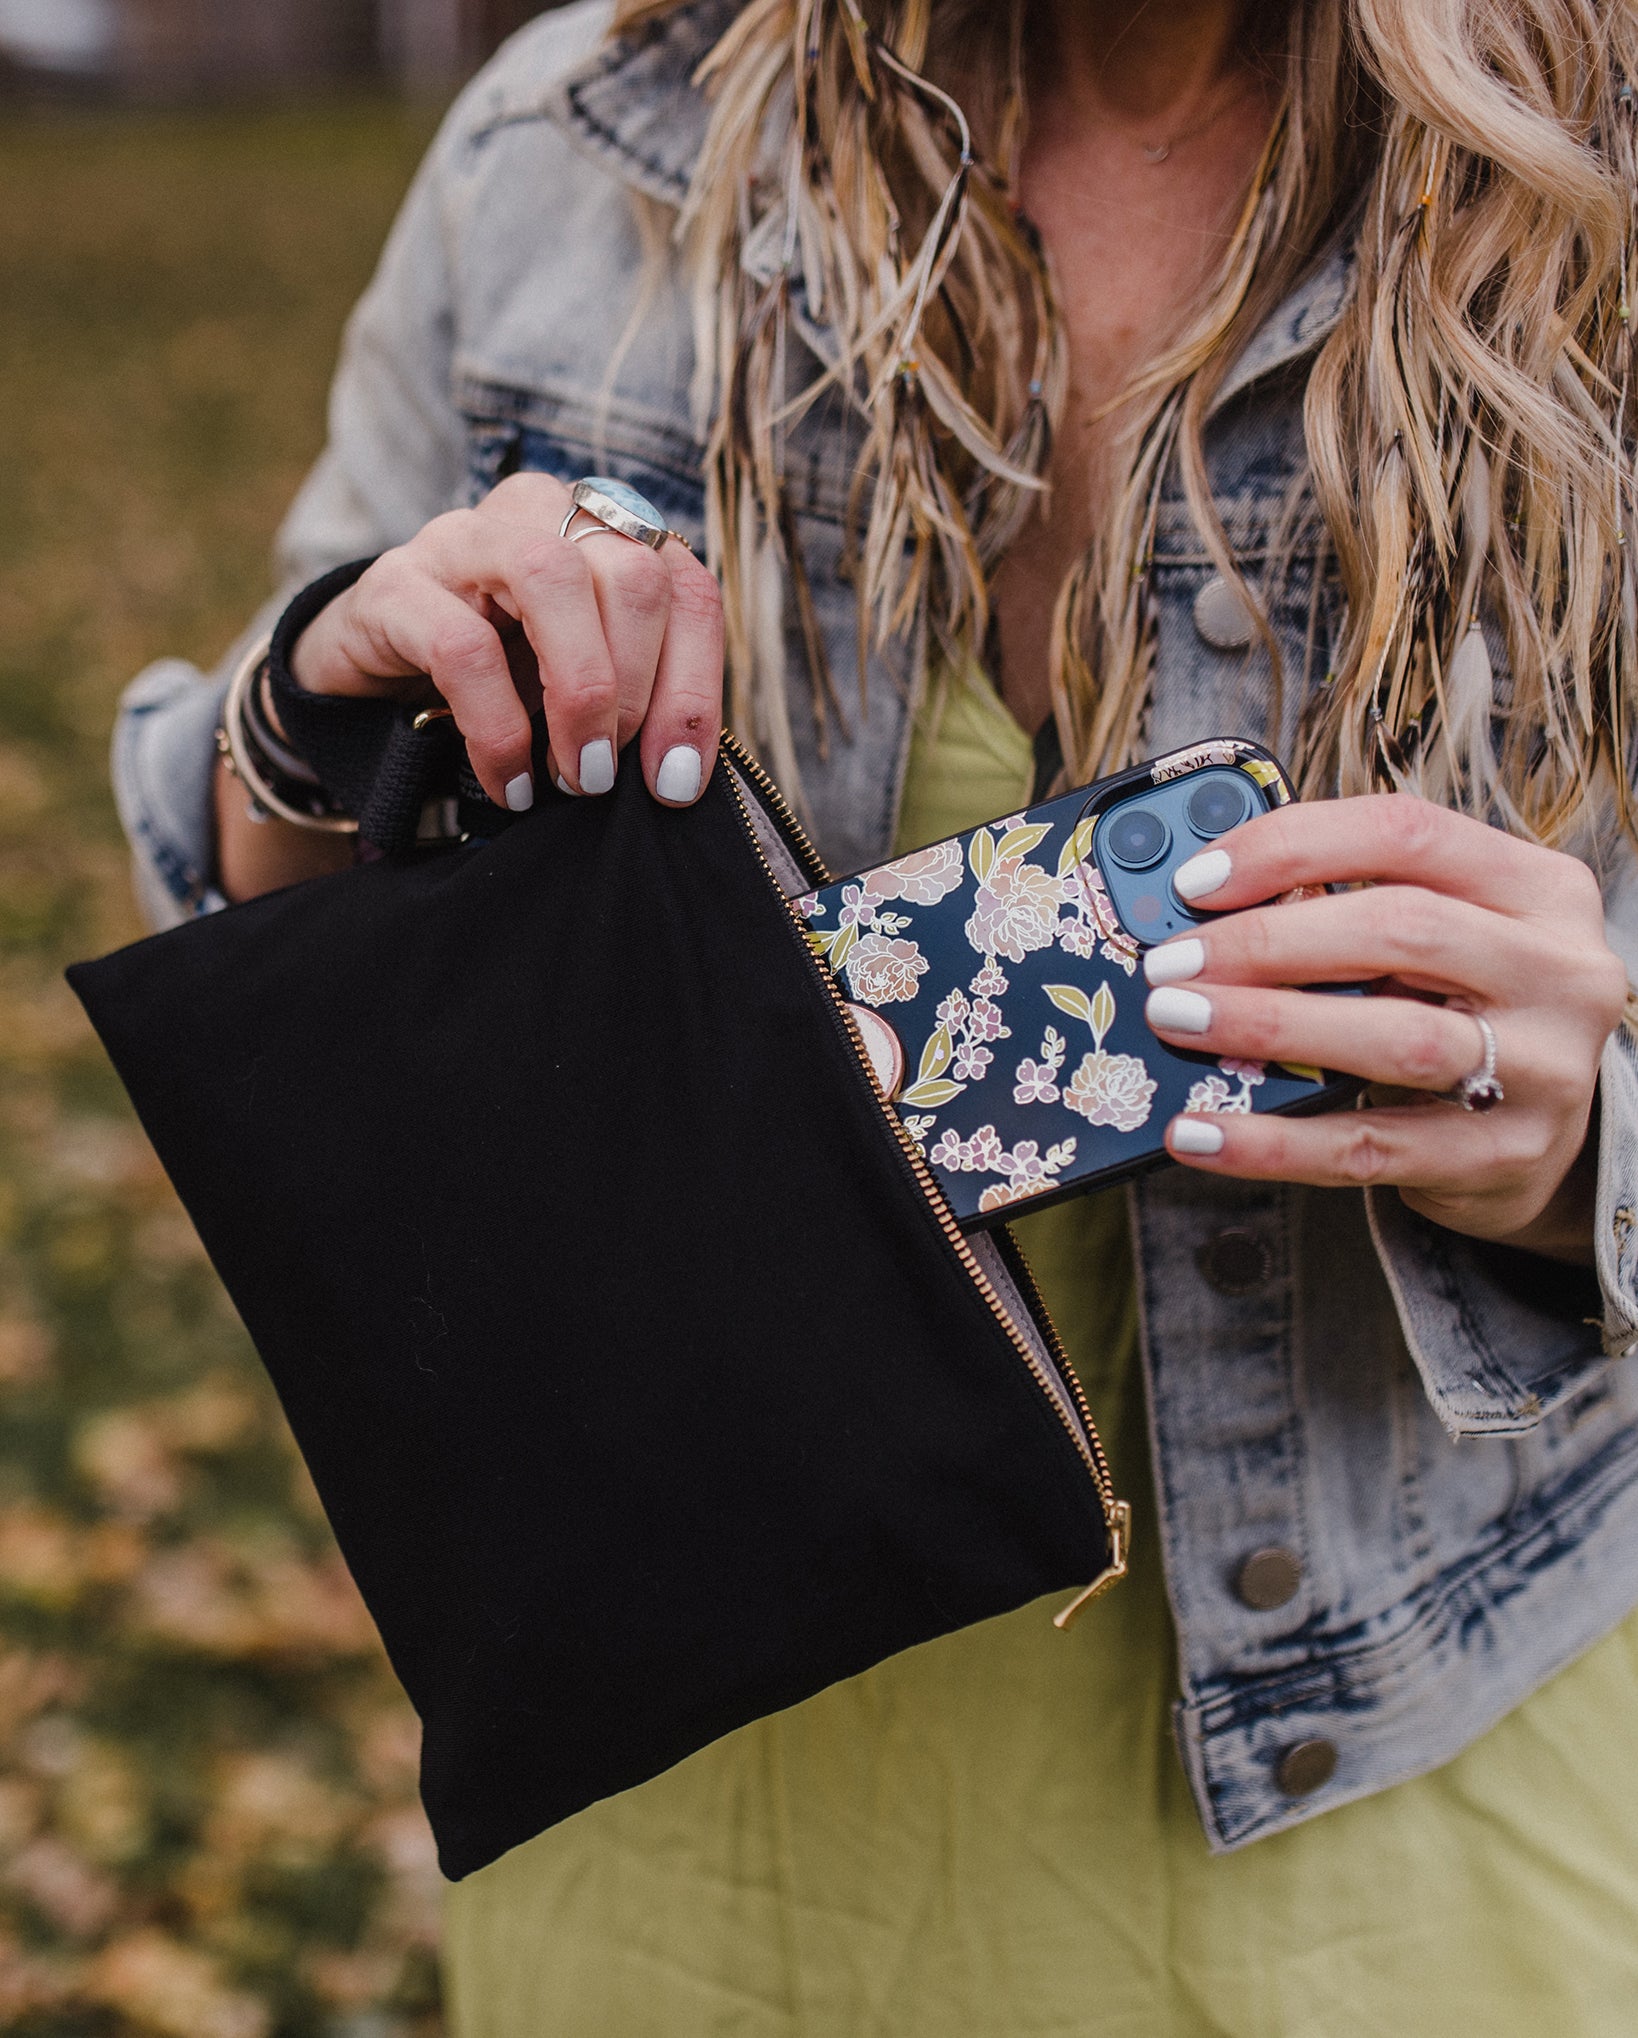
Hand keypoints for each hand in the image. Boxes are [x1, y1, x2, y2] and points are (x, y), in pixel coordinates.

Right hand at [288, 473, 723, 809]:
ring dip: (580, 693)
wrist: (365, 685)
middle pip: (633, 574)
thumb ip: (636, 704)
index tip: (678, 779)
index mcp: (601, 534)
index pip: (686, 587)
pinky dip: (499, 729)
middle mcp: (540, 516)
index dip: (695, 687)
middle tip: (608, 776)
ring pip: (553, 577)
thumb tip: (681, 775)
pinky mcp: (395, 583)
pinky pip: (463, 647)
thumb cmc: (495, 685)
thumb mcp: (578, 691)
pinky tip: (509, 783)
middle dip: (637, 693)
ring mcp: (463, 539)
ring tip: (575, 778)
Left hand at [1140, 793, 1629, 1257]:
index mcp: (1538, 887)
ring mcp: (1544, 1070)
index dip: (1291, 846)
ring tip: (1177, 1022)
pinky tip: (1200, 1132)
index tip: (1198, 881)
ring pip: (1394, 1038)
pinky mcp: (1504, 1158)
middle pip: (1400, 929)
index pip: (1407, 833)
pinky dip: (1272, 1142)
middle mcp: (1559, 970)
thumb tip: (1201, 910)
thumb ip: (1348, 908)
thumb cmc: (1465, 1010)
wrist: (1546, 1139)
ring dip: (1268, 1026)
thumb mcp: (1437, 939)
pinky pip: (1368, 1148)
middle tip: (1171, 962)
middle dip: (1266, 942)